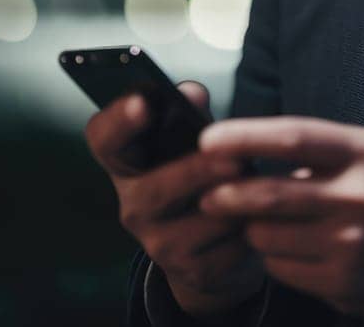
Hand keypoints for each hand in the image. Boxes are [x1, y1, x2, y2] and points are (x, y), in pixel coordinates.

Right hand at [85, 82, 265, 317]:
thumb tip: (192, 93)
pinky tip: (259, 219)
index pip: (103, 139)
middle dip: (197, 172)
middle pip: (155, 188)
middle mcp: (133, 205)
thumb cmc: (202, 179)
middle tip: (234, 162)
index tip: (142, 104)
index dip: (118, 121)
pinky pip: (228, 247)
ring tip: (259, 187)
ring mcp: (158, 244)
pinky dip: (250, 229)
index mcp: (127, 164)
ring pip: (202, 219)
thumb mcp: (194, 142)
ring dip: (237, 202)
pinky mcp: (192, 271)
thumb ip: (191, 114)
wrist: (216, 249)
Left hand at [197, 116, 363, 319]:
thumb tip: (249, 157)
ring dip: (252, 230)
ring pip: (267, 237)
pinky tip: (291, 250)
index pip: (292, 138)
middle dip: (225, 194)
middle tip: (207, 194)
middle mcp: (359, 197)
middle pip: (268, 194)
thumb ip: (320, 155)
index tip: (208, 139)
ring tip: (261, 223)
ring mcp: (352, 245)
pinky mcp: (346, 284)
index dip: (243, 137)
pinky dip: (275, 259)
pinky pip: (283, 270)